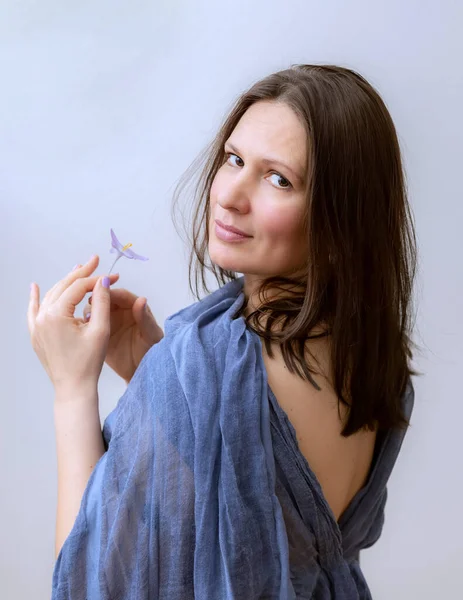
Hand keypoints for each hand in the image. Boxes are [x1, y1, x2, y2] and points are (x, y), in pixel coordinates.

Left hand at [27, 255, 119, 392]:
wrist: (73, 388)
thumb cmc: (89, 362)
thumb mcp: (100, 330)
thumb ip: (102, 302)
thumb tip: (103, 281)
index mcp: (56, 315)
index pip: (79, 288)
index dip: (98, 279)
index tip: (114, 276)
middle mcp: (42, 317)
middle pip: (63, 287)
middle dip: (81, 273)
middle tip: (95, 261)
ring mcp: (36, 326)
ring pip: (51, 296)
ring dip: (64, 282)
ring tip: (77, 269)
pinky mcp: (36, 335)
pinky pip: (33, 311)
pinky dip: (36, 298)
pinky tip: (35, 287)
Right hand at [81, 287, 163, 382]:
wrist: (140, 371)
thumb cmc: (151, 352)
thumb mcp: (151, 336)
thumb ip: (145, 318)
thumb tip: (141, 299)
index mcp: (134, 307)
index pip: (121, 295)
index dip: (111, 293)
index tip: (101, 293)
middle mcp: (120, 312)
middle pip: (105, 299)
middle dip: (96, 300)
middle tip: (90, 305)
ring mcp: (108, 322)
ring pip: (95, 310)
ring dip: (89, 311)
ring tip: (86, 319)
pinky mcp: (98, 333)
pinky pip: (89, 325)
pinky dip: (83, 325)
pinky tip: (79, 329)